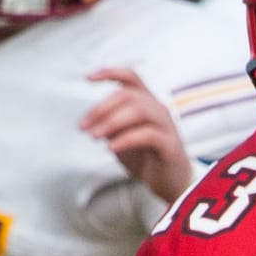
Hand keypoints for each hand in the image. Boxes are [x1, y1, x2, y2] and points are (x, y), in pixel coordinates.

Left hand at [84, 68, 194, 204]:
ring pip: (139, 110)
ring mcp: (166, 125)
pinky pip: (148, 135)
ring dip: (111, 122)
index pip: (131, 78)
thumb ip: (110, 127)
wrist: (171, 183)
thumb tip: (92, 121)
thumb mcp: (122, 139)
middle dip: (102, 108)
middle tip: (85, 125)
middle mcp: (157, 110)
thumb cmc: (148, 159)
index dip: (110, 73)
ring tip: (96, 136)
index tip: (89, 78)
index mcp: (147, 103)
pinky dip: (126, 139)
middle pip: (129, 95)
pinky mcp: (169, 144)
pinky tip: (112, 148)